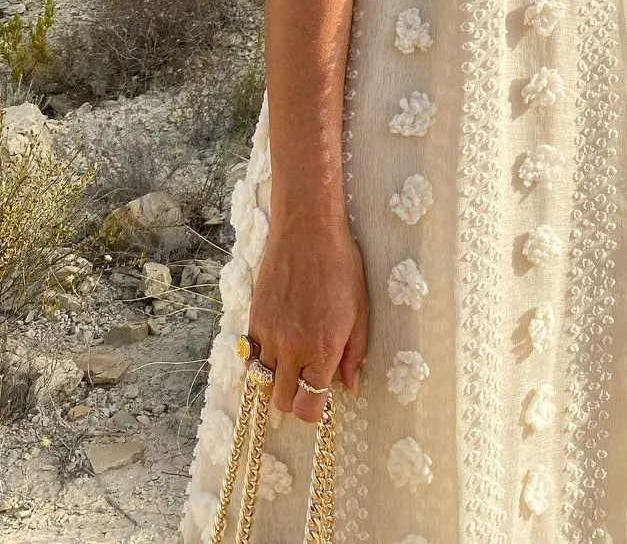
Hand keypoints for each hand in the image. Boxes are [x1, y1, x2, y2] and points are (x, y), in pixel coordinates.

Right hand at [245, 212, 368, 424]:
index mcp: (322, 349)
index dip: (315, 411)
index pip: (309, 407)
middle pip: (282, 402)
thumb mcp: (360, 309)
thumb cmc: (341, 265)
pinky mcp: (253, 320)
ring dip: (277, 381)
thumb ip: (354, 353)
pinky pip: (251, 357)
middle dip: (296, 399)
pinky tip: (278, 345)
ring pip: (262, 383)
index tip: (322, 398)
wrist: (307, 231)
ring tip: (293, 363)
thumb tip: (349, 385)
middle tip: (308, 382)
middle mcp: (292, 349)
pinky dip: (262, 360)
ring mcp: (269, 335)